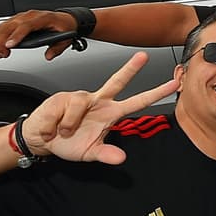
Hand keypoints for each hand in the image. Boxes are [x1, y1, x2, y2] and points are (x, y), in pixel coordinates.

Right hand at [0, 9, 77, 59]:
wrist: (65, 18)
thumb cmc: (64, 26)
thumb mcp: (66, 38)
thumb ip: (57, 48)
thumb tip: (49, 56)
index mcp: (42, 18)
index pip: (27, 26)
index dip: (16, 35)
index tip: (9, 46)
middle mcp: (28, 16)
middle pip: (9, 26)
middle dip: (2, 41)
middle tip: (3, 54)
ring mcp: (20, 18)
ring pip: (1, 27)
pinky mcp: (14, 22)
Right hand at [19, 52, 179, 161]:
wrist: (40, 139)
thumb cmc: (68, 143)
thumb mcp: (89, 152)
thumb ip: (106, 154)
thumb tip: (121, 158)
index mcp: (111, 113)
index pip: (138, 101)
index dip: (156, 93)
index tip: (174, 84)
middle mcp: (99, 101)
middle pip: (117, 81)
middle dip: (130, 68)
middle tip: (143, 56)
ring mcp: (81, 97)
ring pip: (79, 106)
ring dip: (69, 124)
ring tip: (63, 132)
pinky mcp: (61, 97)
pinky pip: (60, 112)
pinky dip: (53, 126)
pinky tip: (51, 128)